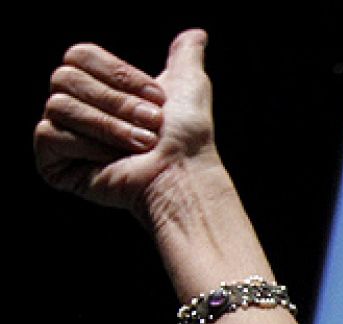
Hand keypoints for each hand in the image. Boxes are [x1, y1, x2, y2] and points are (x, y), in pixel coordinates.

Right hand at [35, 30, 218, 224]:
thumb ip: (186, 57)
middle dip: (117, 102)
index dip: (118, 74)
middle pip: (66, 78)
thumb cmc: (187, 135)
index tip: (157, 97)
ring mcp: (60, 134)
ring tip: (143, 144)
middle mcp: (74, 106)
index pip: (79, 55)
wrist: (183, 175)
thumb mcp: (189, 86)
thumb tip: (196, 34)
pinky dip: (88, 146)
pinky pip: (50, 135)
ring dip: (109, 126)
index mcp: (96, 85)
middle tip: (153, 124)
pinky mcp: (51, 162)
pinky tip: (113, 160)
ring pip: (60, 106)